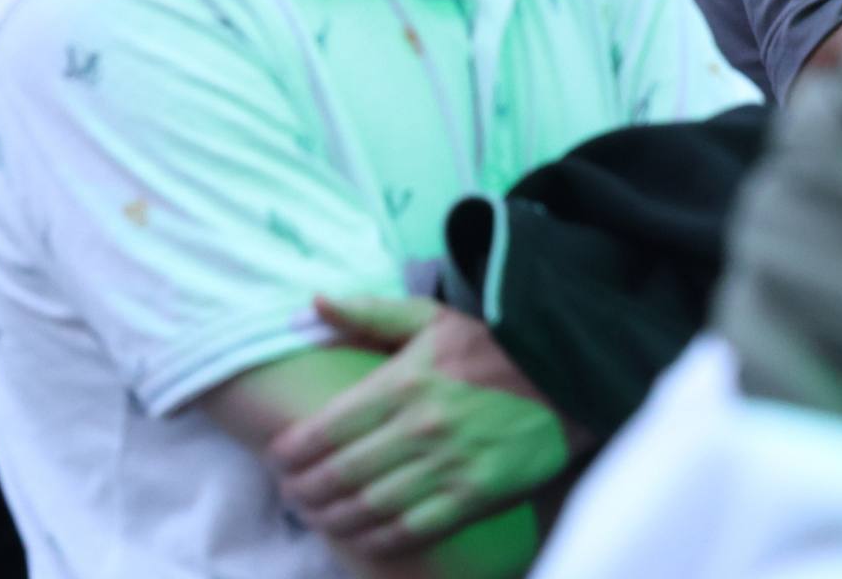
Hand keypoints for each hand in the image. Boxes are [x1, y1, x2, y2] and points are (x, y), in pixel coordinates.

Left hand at [268, 296, 570, 557]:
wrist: (566, 378)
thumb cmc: (490, 348)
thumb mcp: (429, 317)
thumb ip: (368, 313)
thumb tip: (314, 302)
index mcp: (400, 382)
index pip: (328, 426)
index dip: (293, 450)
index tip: (276, 459)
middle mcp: (418, 428)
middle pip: (342, 472)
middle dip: (306, 489)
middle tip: (289, 495)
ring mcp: (448, 467)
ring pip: (372, 505)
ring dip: (334, 517)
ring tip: (315, 517)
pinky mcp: (476, 497)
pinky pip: (415, 528)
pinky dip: (379, 540)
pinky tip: (358, 538)